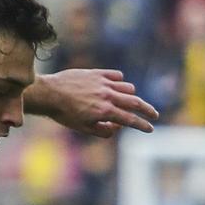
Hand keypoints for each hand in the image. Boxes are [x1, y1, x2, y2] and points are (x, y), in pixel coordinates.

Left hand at [32, 69, 158, 138]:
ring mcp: (104, 83)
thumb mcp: (83, 128)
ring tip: (127, 102)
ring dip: (131, 96)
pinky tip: (116, 86)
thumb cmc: (64, 114)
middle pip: (135, 102)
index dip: (142, 125)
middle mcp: (107, 96)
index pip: (130, 120)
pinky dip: (120, 82)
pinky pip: (117, 76)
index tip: (150, 129)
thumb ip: (103, 131)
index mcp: (105, 111)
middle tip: (154, 115)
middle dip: (148, 110)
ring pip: (128, 88)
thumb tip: (117, 127)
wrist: (50, 93)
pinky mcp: (98, 73)